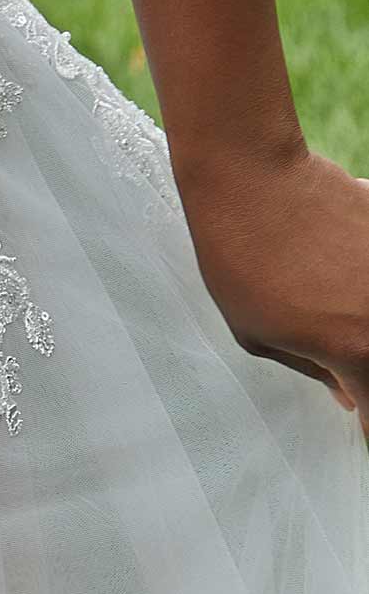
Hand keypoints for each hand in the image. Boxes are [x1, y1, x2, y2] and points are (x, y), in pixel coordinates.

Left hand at [175, 144, 368, 436]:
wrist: (248, 173)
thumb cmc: (238, 256)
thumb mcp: (256, 333)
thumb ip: (312, 370)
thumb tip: (347, 393)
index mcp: (356, 351)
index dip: (366, 420)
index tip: (356, 412)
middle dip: (362, 363)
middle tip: (337, 347)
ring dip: (360, 314)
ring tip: (326, 290)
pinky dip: (362, 268)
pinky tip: (340, 254)